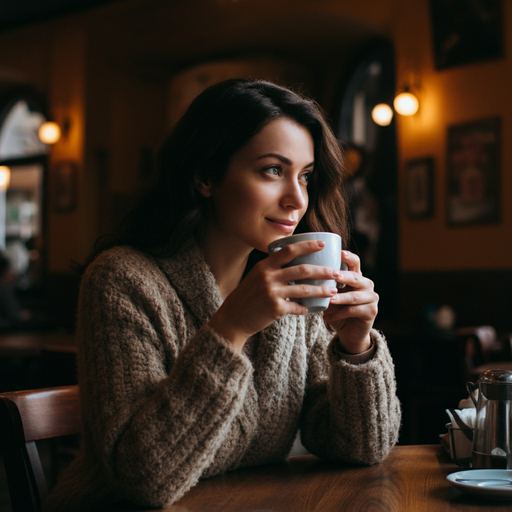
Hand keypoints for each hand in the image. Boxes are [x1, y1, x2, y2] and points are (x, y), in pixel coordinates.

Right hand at [208, 240, 339, 351]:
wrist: (233, 319)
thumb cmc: (247, 297)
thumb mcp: (256, 277)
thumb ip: (273, 269)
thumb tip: (296, 263)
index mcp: (264, 266)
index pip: (289, 250)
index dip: (307, 245)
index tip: (323, 244)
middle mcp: (268, 277)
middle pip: (302, 269)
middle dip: (323, 270)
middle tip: (336, 272)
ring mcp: (271, 293)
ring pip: (304, 289)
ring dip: (321, 290)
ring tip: (333, 291)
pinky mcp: (275, 309)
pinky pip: (297, 307)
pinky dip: (306, 308)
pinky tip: (312, 309)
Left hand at [322, 250, 377, 353]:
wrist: (348, 332)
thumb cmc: (336, 310)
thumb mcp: (329, 294)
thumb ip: (323, 284)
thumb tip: (300, 273)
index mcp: (356, 277)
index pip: (355, 263)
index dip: (349, 257)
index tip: (340, 252)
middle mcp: (367, 284)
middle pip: (355, 277)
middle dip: (344, 276)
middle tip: (333, 276)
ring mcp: (371, 298)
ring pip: (354, 296)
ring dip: (340, 298)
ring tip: (328, 300)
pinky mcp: (372, 311)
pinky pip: (353, 311)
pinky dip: (339, 314)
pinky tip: (327, 317)